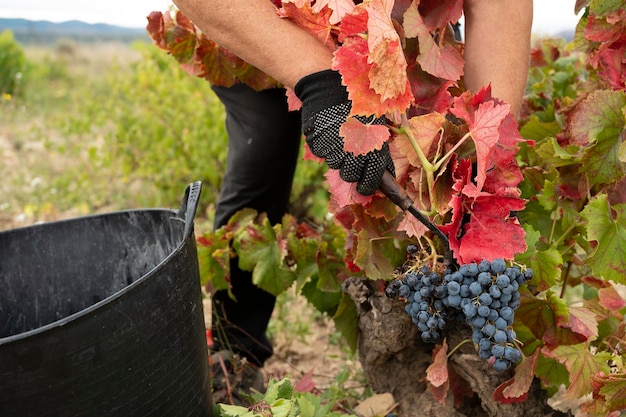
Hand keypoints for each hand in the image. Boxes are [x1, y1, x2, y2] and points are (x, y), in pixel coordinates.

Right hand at [294, 69, 394, 195]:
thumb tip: (385, 173)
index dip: (367, 187)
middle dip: (351, 170)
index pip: (370, 178)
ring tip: (340, 135)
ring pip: (334, 164)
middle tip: (352, 157)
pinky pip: (321, 152)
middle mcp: (352, 148)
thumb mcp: (377, 121)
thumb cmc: (360, 101)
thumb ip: (381, 149)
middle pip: (349, 176)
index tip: (365, 189)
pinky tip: (329, 130)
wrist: (330, 84)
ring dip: (338, 155)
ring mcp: (332, 146)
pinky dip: (325, 146)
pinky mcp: (316, 142)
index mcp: (371, 144)